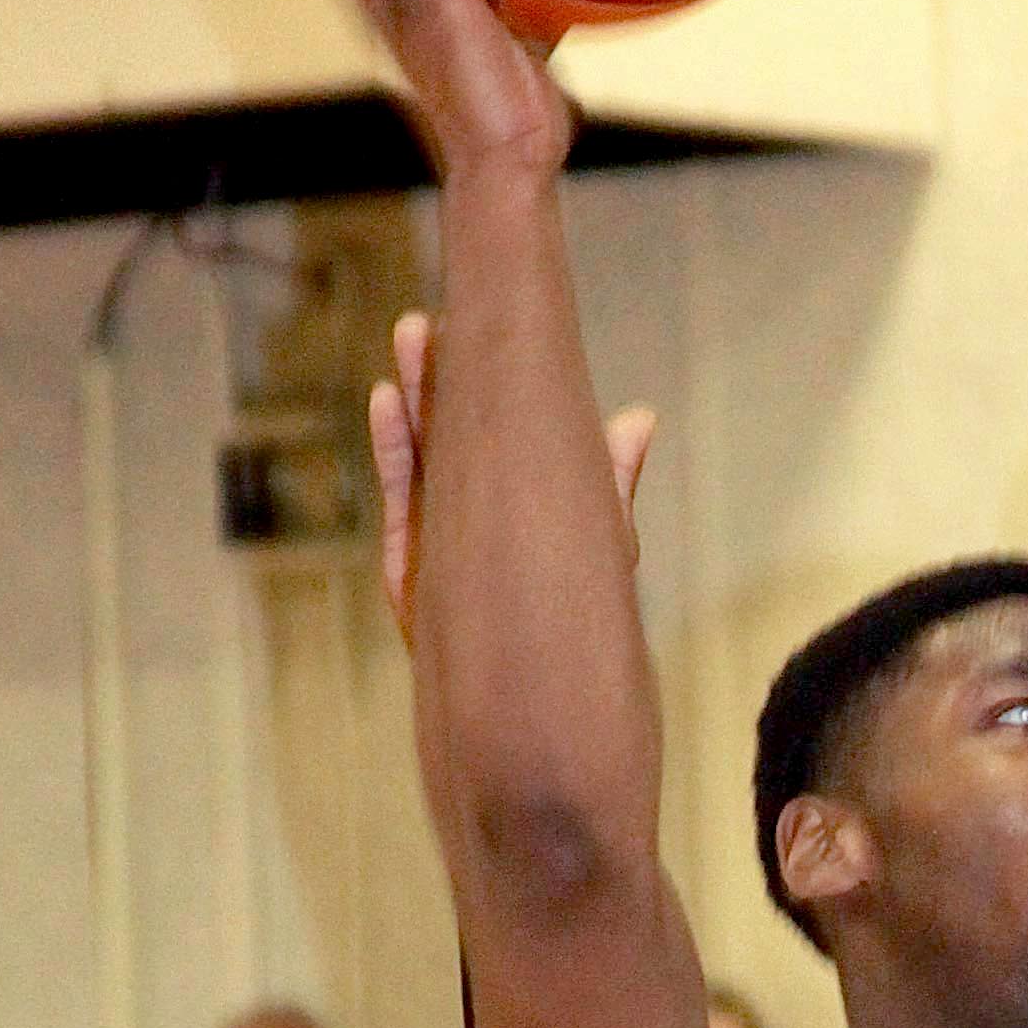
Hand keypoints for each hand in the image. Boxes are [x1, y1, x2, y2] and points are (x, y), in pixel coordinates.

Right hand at [368, 309, 656, 648]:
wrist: (540, 706)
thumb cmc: (574, 626)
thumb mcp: (600, 545)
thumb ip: (611, 483)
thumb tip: (641, 415)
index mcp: (518, 502)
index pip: (503, 430)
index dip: (489, 382)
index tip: (482, 327)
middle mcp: (476, 512)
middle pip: (456, 433)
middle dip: (443, 378)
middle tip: (430, 321)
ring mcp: (442, 534)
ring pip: (426, 454)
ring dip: (416, 397)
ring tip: (411, 337)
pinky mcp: (415, 564)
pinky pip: (404, 497)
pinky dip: (395, 450)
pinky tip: (386, 400)